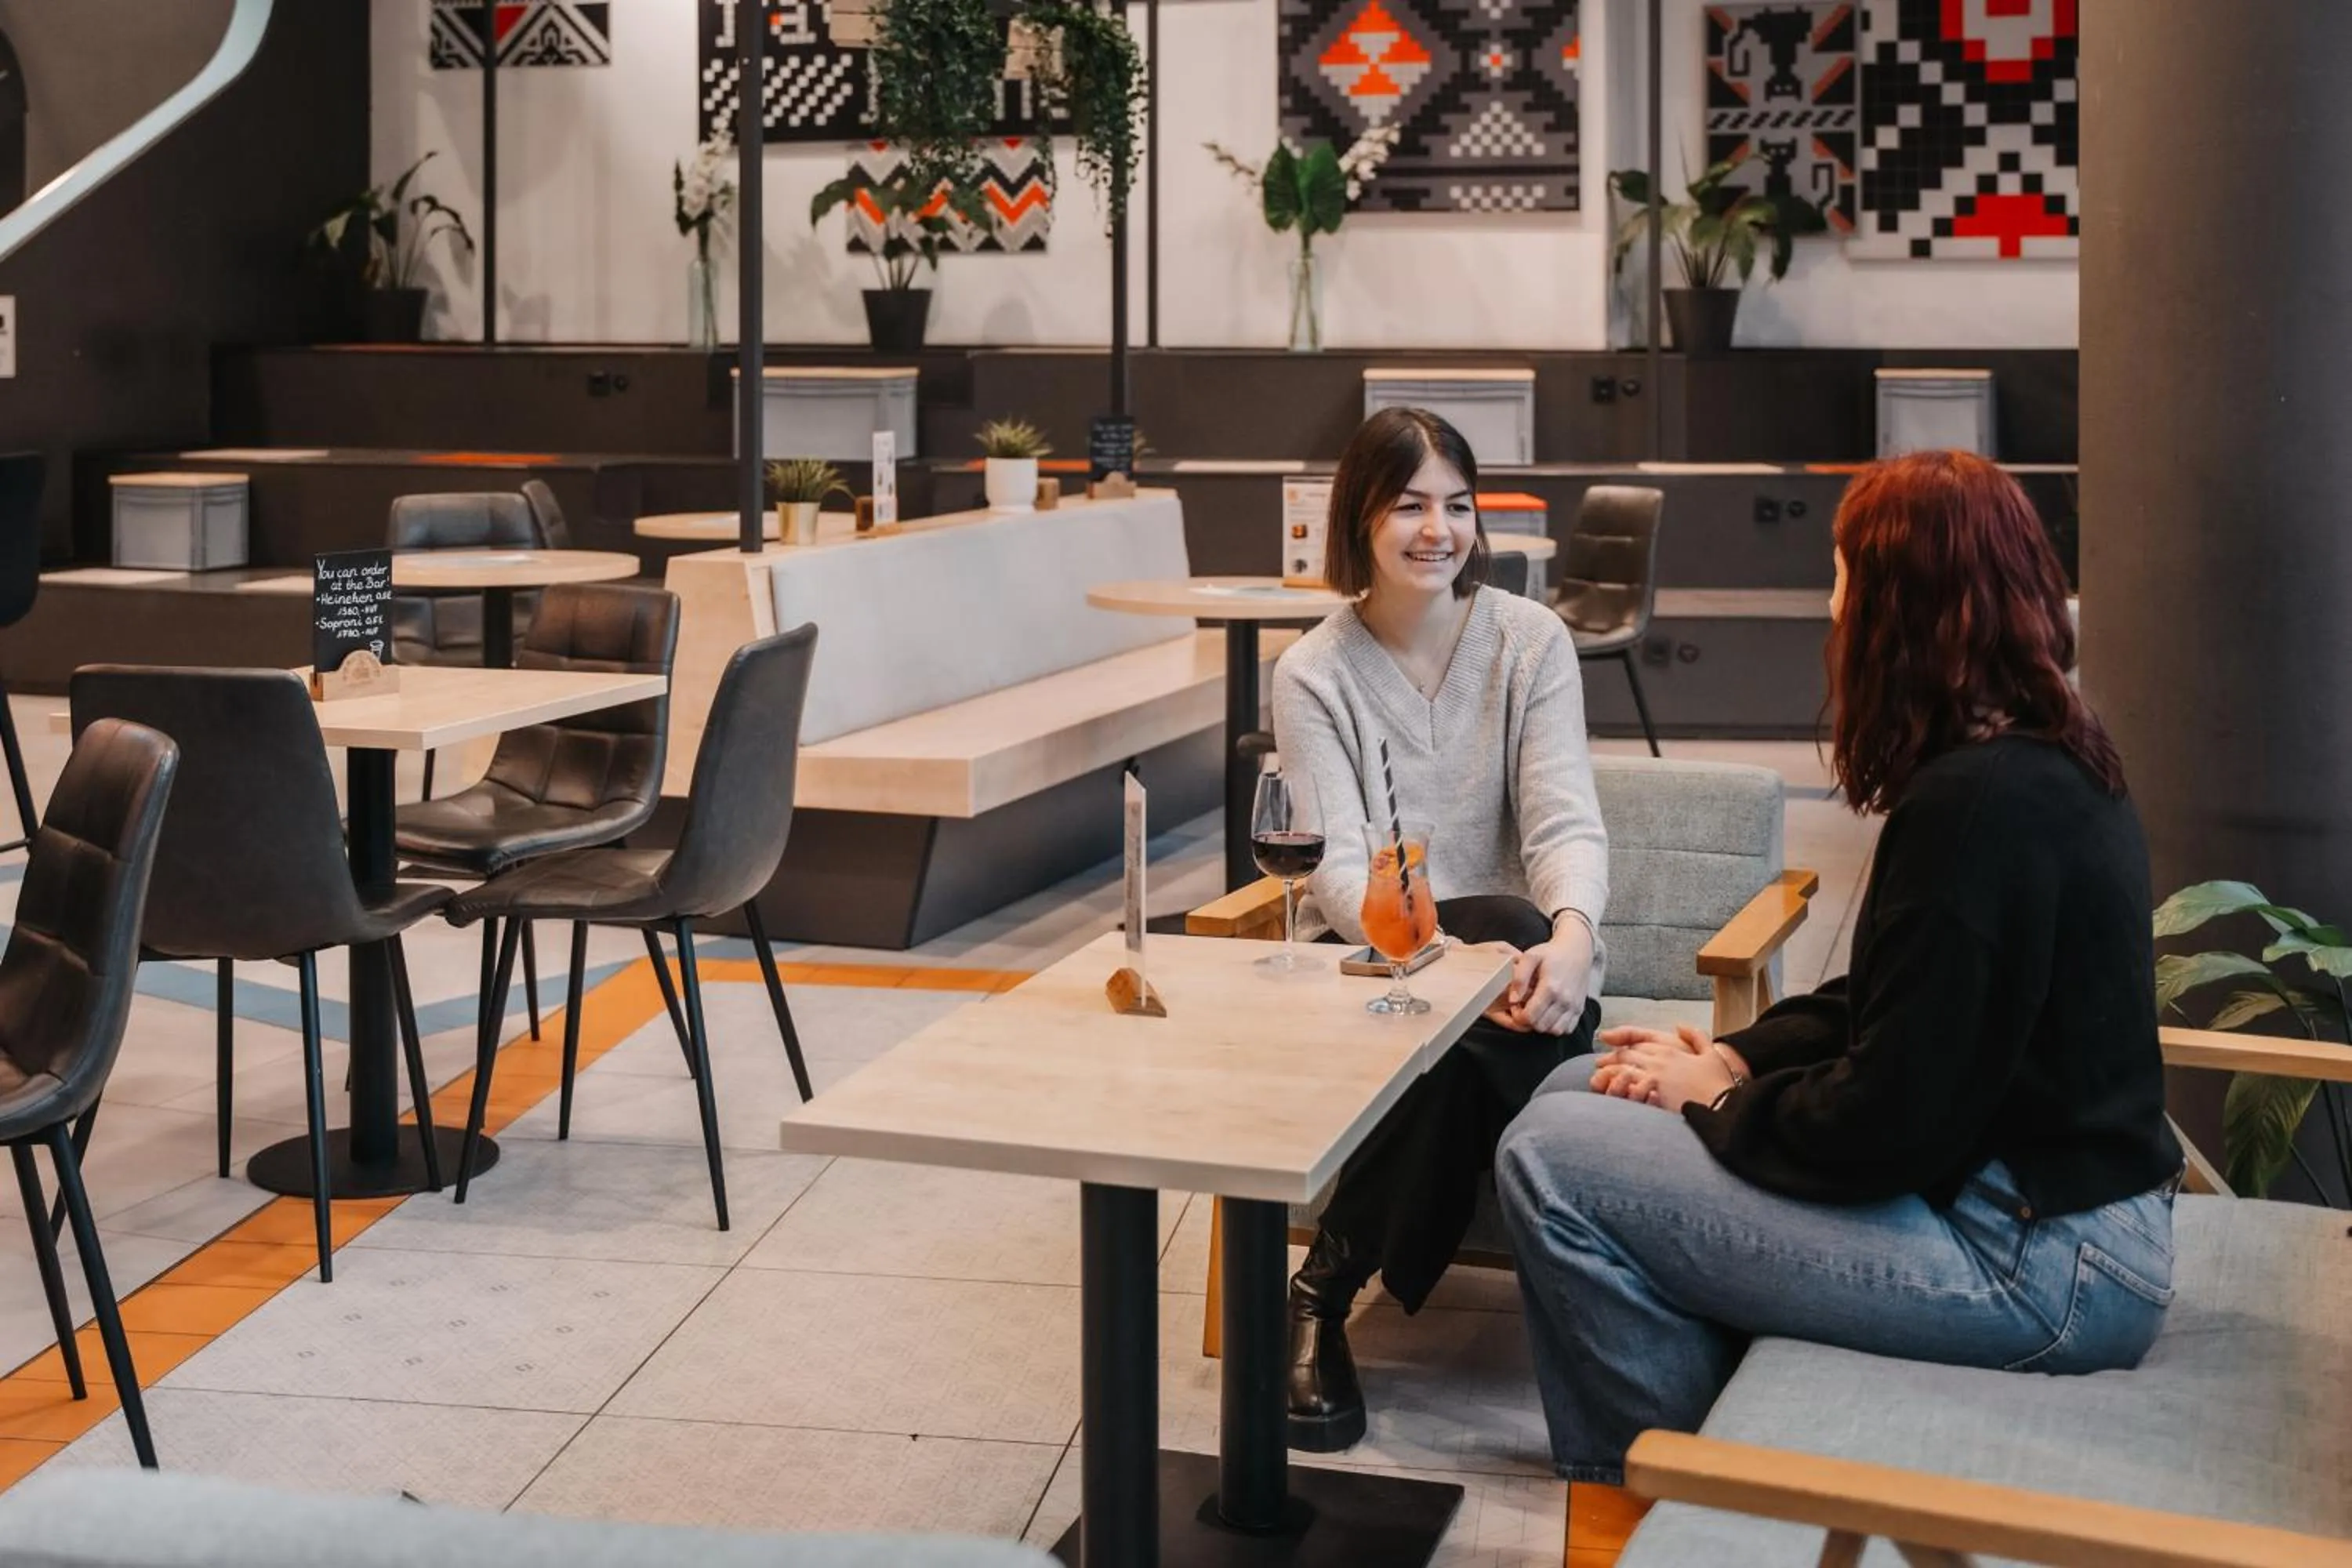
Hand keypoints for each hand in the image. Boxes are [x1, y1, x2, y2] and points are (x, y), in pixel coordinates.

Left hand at [1500, 924, 1593, 1036]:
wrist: (1577, 950)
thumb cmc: (1551, 953)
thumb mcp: (1530, 956)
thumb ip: (1519, 977)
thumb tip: (1513, 999)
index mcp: (1550, 987)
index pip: (1530, 1017)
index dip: (1518, 1015)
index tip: (1516, 1005)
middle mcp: (1565, 1000)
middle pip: (1540, 1026)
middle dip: (1528, 1021)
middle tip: (1525, 1007)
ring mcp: (1574, 1006)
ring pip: (1554, 1031)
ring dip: (1542, 1025)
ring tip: (1537, 1011)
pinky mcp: (1580, 1009)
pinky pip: (1567, 1029)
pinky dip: (1556, 1026)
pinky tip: (1549, 1013)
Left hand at [1595, 1037, 1736, 1112]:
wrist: (1725, 1102)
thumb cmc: (1719, 1081)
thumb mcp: (1710, 1052)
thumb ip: (1695, 1035)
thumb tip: (1679, 1025)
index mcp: (1671, 1048)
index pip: (1639, 1042)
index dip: (1624, 1046)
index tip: (1614, 1051)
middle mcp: (1660, 1058)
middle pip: (1628, 1053)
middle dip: (1612, 1059)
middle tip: (1599, 1066)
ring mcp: (1656, 1072)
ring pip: (1624, 1067)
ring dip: (1610, 1072)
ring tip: (1599, 1079)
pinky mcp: (1655, 1088)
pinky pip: (1629, 1084)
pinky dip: (1618, 1086)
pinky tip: (1610, 1091)